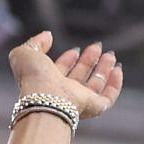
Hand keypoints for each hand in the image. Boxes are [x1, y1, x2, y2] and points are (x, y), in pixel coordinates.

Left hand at [8, 32, 123, 120]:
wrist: (44, 99)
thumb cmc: (33, 78)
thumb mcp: (25, 53)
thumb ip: (35, 42)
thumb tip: (48, 35)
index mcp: (46, 82)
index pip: (60, 71)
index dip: (68, 59)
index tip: (75, 49)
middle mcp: (63, 93)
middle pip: (80, 77)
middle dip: (88, 61)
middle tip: (97, 47)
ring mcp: (79, 101)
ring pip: (95, 85)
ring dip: (104, 69)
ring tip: (110, 54)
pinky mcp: (93, 107)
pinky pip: (108, 97)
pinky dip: (115, 84)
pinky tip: (118, 70)